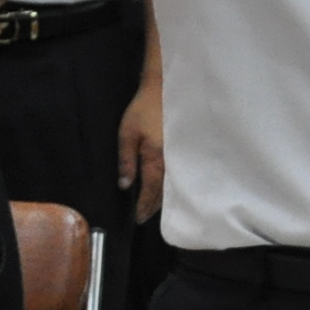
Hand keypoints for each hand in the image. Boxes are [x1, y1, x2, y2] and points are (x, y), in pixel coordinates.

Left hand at [117, 69, 165, 222]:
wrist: (165, 90)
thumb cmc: (143, 110)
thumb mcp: (127, 133)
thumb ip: (126, 160)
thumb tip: (125, 185)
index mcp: (155, 160)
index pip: (150, 191)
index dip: (144, 206)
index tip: (138, 219)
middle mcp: (171, 163)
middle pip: (164, 193)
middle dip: (154, 207)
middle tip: (145, 218)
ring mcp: (180, 157)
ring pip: (173, 185)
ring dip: (164, 198)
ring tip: (155, 208)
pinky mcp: (184, 150)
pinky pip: (179, 175)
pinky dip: (172, 186)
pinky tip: (168, 189)